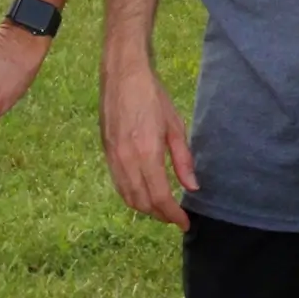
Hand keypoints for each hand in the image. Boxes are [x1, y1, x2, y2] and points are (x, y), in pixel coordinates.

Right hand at [101, 57, 198, 227]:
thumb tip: (192, 187)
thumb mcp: (175, 125)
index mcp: (146, 153)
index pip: (160, 197)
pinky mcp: (106, 153)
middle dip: (160, 215)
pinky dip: (131, 196)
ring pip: (128, 197)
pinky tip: (143, 193)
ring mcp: (113, 158)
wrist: (123, 74)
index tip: (185, 222)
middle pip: (142, 202)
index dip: (173, 215)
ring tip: (162, 208)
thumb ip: (183, 160)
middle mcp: (126, 160)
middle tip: (176, 216)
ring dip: (145, 208)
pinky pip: (118, 184)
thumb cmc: (153, 95)